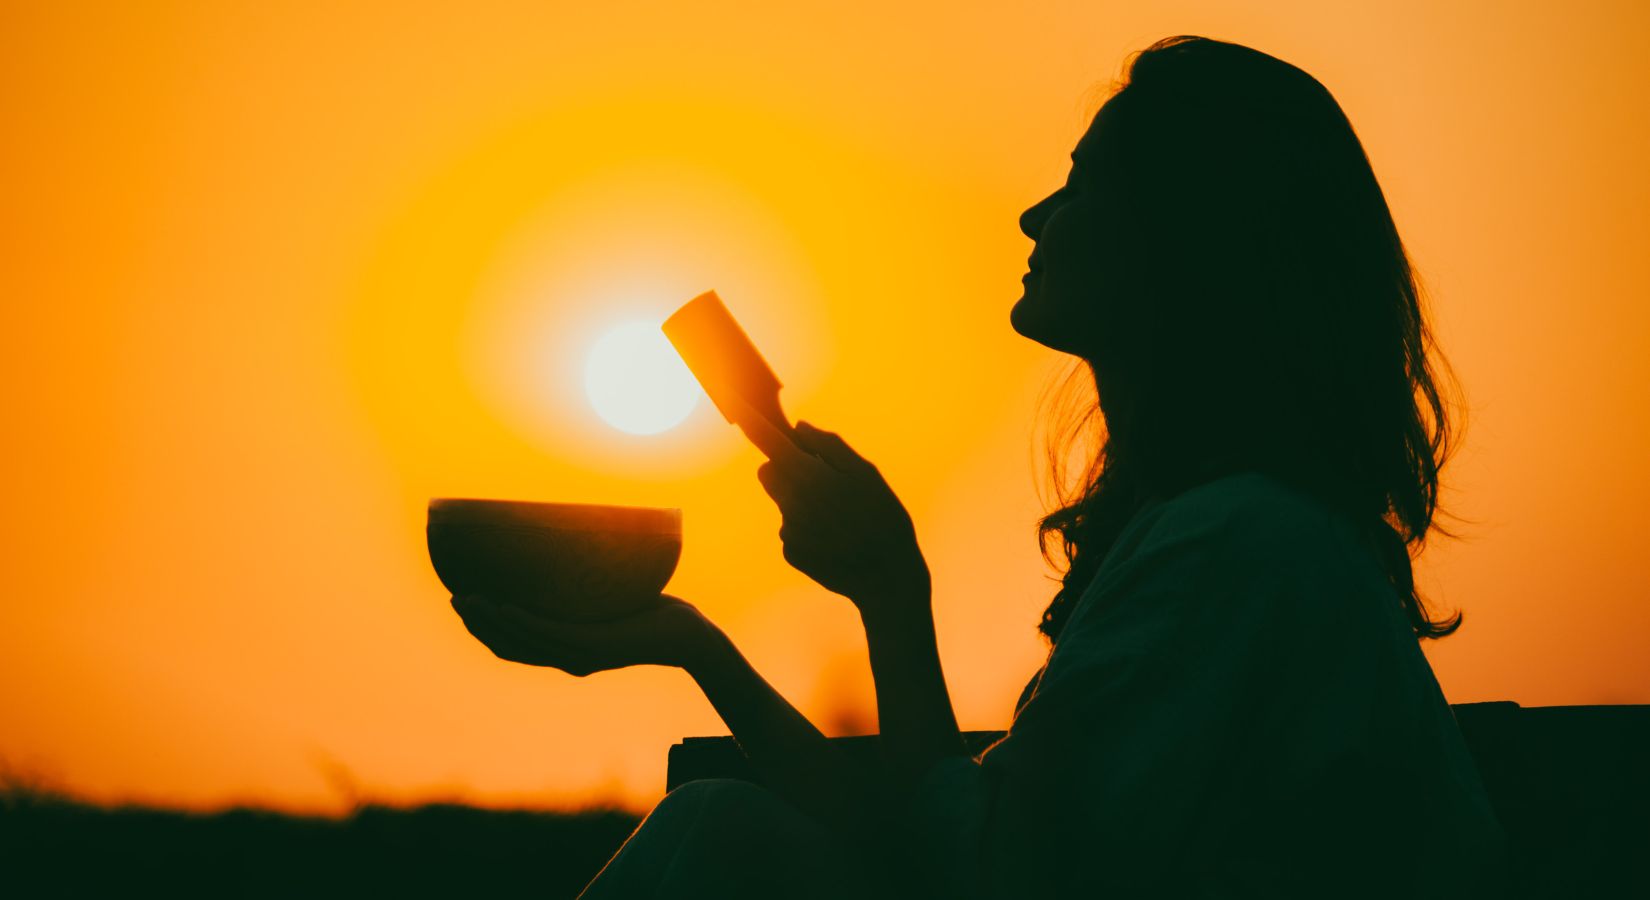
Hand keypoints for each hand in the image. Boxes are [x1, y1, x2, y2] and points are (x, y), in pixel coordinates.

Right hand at [450, 593, 719, 675]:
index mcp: (565, 650)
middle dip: (477, 625)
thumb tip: (566, 539)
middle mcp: (568, 659)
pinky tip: (506, 608)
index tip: (462, 601)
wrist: (687, 633)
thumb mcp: (608, 594)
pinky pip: (553, 635)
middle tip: (453, 597)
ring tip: (469, 599)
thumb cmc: (650, 610)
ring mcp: (581, 655)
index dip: (483, 629)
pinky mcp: (597, 646)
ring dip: (491, 623)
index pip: (513, 646)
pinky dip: (525, 623)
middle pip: (509, 647)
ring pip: (523, 642)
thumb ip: (584, 580)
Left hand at [732, 398, 930, 613]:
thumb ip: (830, 446)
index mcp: (809, 476)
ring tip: (839, 517)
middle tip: (820, 477)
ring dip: (801, 500)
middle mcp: (791, 502)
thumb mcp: (867, 474)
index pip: (769, 441)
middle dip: (785, 468)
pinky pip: (792, 529)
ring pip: (783, 501)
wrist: (888, 577)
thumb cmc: (884, 518)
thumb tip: (800, 428)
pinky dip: (809, 529)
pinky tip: (835, 540)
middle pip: (768, 471)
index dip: (750, 420)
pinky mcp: (790, 553)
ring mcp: (789, 530)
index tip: (732, 400)